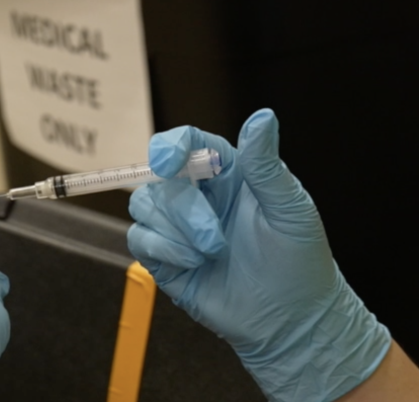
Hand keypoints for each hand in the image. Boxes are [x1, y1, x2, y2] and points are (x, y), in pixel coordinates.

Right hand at [127, 110, 391, 401]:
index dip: (171, 146)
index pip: (188, 142)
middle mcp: (199, 196)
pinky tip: (191, 263)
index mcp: (229, 175)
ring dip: (175, 232)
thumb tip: (263, 115)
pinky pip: (138, 238)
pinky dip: (161, 249)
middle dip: (185, 210)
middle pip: (161, 179)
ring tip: (210, 254)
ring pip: (143, 205)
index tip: (168, 163)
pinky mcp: (163, 257)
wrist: (290, 322)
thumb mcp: (290, 210)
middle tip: (217, 241)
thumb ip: (266, 164)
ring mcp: (177, 227)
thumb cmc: (300, 263)